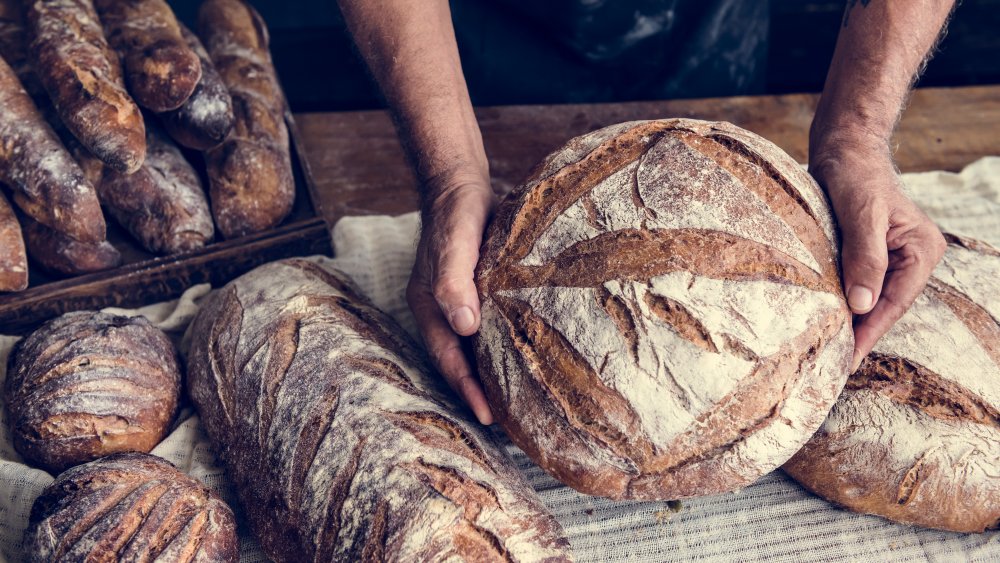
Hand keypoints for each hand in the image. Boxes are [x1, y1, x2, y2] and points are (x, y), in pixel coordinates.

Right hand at [406, 177, 496, 424]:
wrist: (462, 184)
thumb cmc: (456, 214)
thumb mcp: (454, 244)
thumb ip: (455, 281)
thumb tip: (465, 326)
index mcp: (429, 307)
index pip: (449, 359)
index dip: (467, 389)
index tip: (489, 417)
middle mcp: (444, 311)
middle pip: (460, 361)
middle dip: (480, 391)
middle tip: (509, 423)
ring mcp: (462, 303)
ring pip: (477, 348)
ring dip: (493, 373)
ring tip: (520, 401)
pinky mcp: (482, 292)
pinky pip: (492, 328)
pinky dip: (505, 346)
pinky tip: (527, 356)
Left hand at [810, 145, 946, 372]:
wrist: (843, 147)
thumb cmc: (854, 173)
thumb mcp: (860, 213)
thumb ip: (864, 257)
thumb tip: (862, 305)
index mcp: (921, 249)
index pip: (895, 302)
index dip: (870, 332)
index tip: (847, 358)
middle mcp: (913, 256)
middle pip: (884, 305)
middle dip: (860, 332)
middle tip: (831, 363)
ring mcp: (893, 256)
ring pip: (871, 299)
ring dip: (850, 321)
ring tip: (826, 350)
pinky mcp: (870, 253)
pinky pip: (858, 285)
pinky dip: (843, 302)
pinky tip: (826, 318)